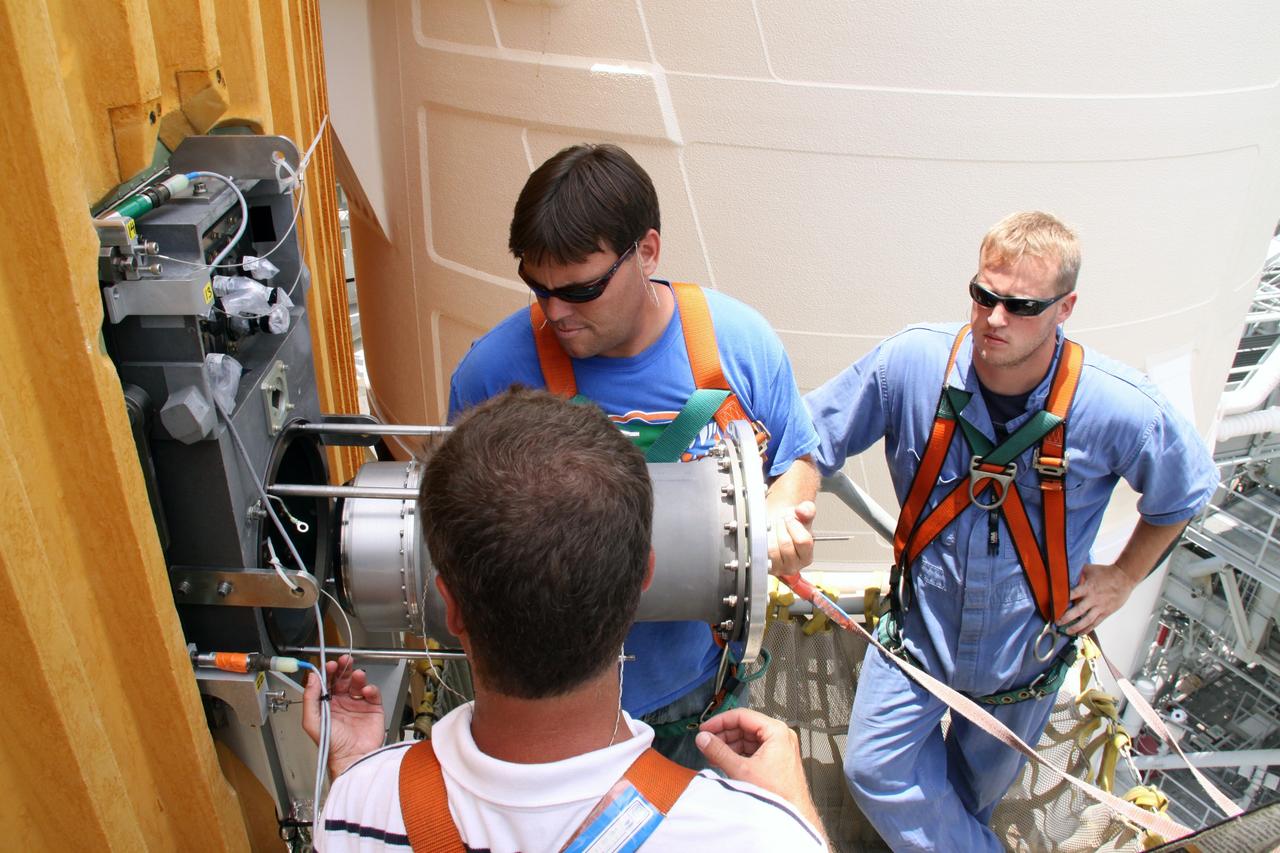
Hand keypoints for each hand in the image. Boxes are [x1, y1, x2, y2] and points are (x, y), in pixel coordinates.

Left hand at [302, 654, 385, 777]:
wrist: (352, 757)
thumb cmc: (332, 746)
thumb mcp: (312, 721)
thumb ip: (310, 698)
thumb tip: (312, 679)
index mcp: (326, 705)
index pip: (327, 683)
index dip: (328, 672)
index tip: (329, 665)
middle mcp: (342, 703)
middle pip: (343, 679)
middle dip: (343, 668)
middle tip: (345, 660)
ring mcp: (358, 705)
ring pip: (358, 683)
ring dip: (357, 676)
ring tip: (357, 674)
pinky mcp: (373, 709)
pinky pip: (373, 693)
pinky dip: (371, 688)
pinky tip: (366, 690)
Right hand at [696, 709, 824, 836]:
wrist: (792, 816)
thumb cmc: (778, 795)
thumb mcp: (741, 770)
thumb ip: (718, 751)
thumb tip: (704, 739)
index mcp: (776, 731)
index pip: (742, 716)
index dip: (720, 721)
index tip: (706, 728)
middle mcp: (780, 736)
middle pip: (745, 727)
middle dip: (724, 735)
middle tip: (707, 742)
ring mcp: (780, 748)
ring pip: (748, 739)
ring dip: (729, 746)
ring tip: (714, 754)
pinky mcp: (776, 759)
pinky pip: (753, 750)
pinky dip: (739, 754)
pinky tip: (726, 761)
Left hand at [768, 500, 815, 576]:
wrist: (776, 527)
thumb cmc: (790, 525)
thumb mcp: (803, 515)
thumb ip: (807, 510)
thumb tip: (802, 511)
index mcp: (807, 557)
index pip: (803, 541)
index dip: (794, 526)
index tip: (790, 519)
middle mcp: (794, 566)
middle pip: (786, 544)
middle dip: (782, 527)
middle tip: (781, 522)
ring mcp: (779, 568)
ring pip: (772, 549)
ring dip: (771, 534)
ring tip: (774, 528)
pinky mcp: (765, 566)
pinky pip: (761, 551)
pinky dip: (762, 541)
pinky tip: (766, 537)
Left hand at [1060, 562, 1138, 634]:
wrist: (1124, 578)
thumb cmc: (1105, 572)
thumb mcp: (1089, 569)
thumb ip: (1077, 573)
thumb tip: (1064, 572)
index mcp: (1087, 587)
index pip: (1072, 595)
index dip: (1062, 601)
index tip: (1052, 606)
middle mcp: (1093, 599)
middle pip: (1078, 611)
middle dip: (1066, 618)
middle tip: (1056, 622)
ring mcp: (1100, 607)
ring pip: (1087, 620)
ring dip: (1076, 627)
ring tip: (1067, 632)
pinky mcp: (1106, 612)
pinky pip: (1096, 623)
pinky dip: (1087, 629)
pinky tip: (1080, 633)